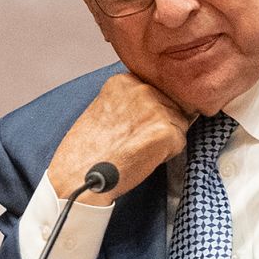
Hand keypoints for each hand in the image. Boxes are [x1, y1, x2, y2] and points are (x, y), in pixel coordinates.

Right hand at [48, 73, 191, 204]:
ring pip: (179, 124)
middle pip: (171, 106)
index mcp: (125, 81)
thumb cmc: (86, 151)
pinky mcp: (165, 131)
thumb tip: (155, 105)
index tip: (134, 126)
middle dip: (160, 125)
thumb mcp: (102, 109)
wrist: (79, 177)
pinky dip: (166, 155)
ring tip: (137, 150)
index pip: (157, 91)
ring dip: (165, 140)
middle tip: (134, 142)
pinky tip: (143, 158)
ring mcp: (155, 109)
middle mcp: (141, 89)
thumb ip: (129, 102)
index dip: (150, 113)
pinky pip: (179, 143)